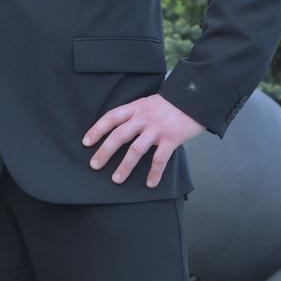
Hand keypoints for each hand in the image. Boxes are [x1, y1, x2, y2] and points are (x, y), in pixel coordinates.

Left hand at [83, 93, 205, 186]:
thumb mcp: (148, 103)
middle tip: (94, 165)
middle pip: (119, 135)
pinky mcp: (171, 139)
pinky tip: (150, 183)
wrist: (194, 97)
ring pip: (136, 149)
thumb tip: (120, 130)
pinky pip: (160, 159)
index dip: (97, 130)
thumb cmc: (170, 103)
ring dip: (125, 166)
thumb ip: (135, 115)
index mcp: (135, 108)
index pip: (110, 118)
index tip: (86, 142)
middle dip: (104, 151)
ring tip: (116, 179)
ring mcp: (157, 129)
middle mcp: (143, 118)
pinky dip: (154, 173)